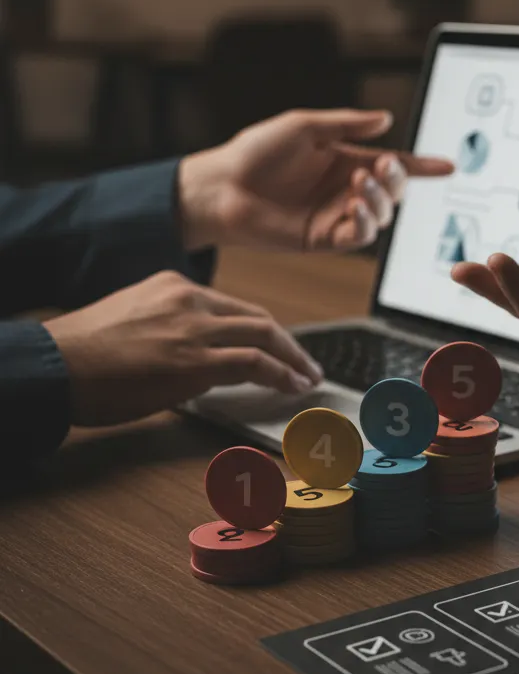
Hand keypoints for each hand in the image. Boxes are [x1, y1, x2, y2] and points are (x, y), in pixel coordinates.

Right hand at [43, 271, 323, 425]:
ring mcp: (194, 328)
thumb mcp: (132, 322)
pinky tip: (291, 386)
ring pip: (263, 334)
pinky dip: (280, 374)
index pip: (232, 307)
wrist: (56, 365)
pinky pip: (253, 362)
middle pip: (257, 317)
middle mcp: (189, 300)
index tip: (278, 347)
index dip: (263, 329)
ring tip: (307, 378)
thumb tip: (194, 358)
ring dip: (293, 360)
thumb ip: (169, 329)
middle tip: (306, 364)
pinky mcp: (195, 361)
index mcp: (173, 286)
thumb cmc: (85, 354)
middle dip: (289, 344)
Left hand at [178, 108, 452, 252]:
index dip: (421, 166)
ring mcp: (336, 215)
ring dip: (380, 199)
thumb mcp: (303, 126)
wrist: (221, 187)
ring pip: (381, 215)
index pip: (393, 164)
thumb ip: (346, 124)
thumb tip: (386, 119)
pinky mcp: (323, 238)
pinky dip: (365, 221)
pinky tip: (355, 206)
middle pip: (393, 191)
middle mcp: (345, 189)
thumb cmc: (255, 152)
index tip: (448, 166)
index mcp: (345, 159)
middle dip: (397, 180)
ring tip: (361, 184)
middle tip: (382, 167)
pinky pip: (358, 236)